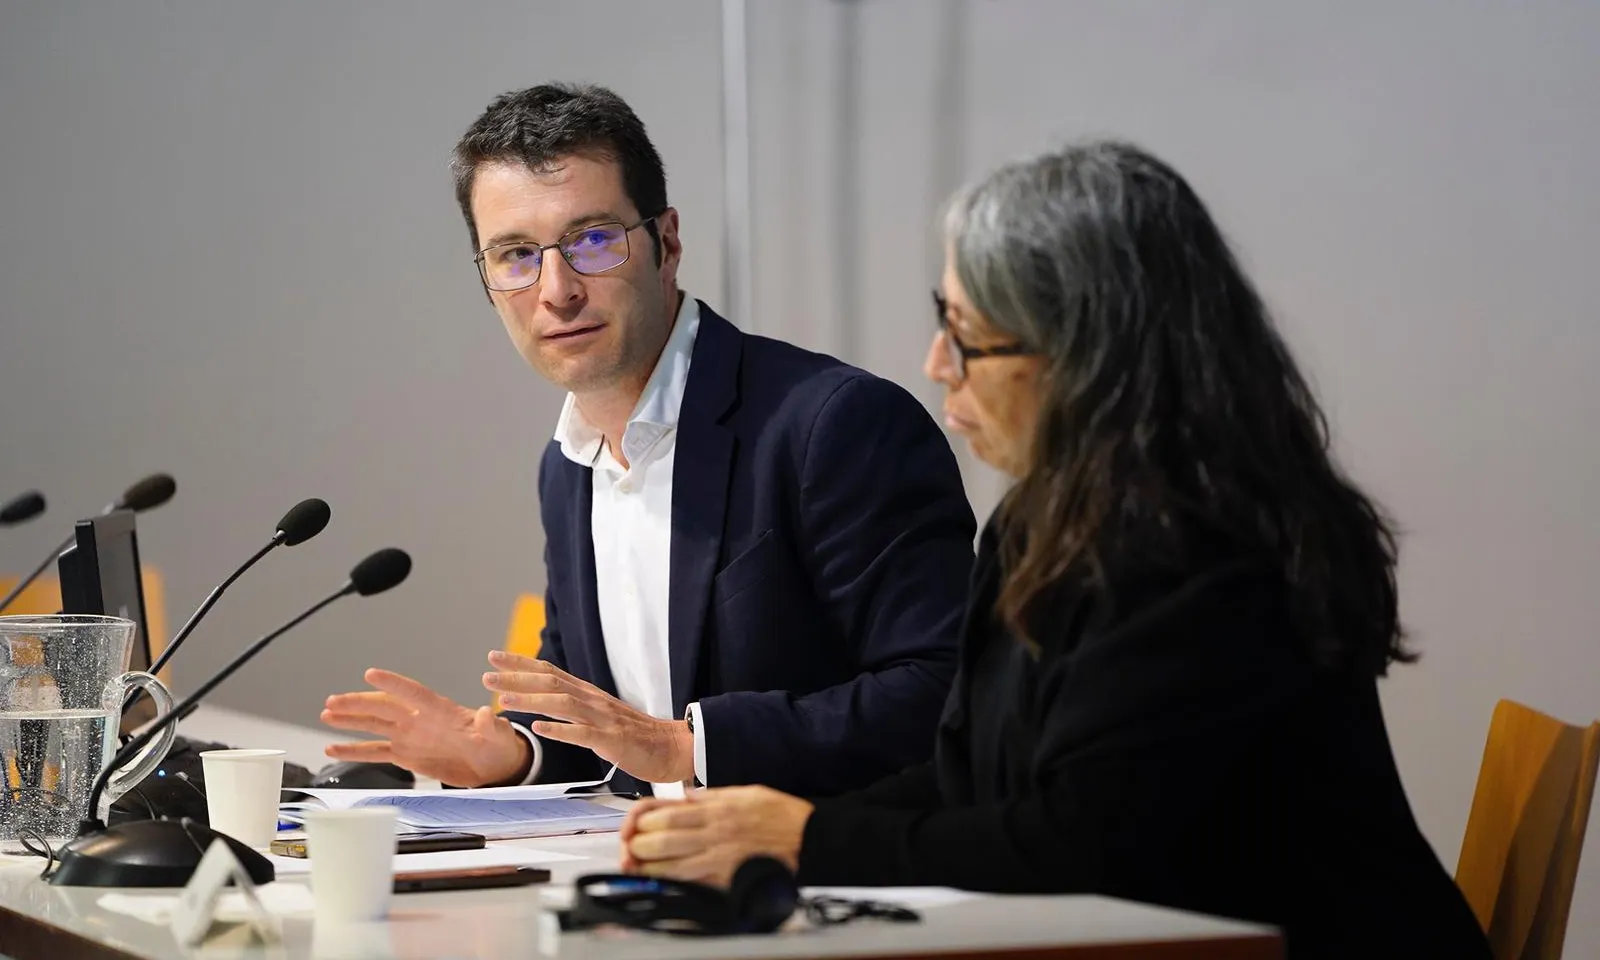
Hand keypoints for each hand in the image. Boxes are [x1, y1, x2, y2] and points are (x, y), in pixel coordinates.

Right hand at [322, 668, 531, 786]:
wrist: (492, 765)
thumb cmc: (498, 744)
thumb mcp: (498, 735)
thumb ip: (490, 726)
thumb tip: (489, 714)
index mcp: (441, 710)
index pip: (413, 692)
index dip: (393, 683)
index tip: (370, 673)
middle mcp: (419, 719)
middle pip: (384, 707)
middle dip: (358, 703)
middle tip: (333, 700)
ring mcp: (410, 736)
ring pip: (374, 725)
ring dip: (350, 720)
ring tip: (326, 713)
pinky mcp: (405, 755)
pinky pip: (375, 751)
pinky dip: (354, 750)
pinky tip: (332, 748)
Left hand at [483, 651, 693, 783]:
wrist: (672, 747)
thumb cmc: (635, 735)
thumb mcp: (602, 714)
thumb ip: (577, 706)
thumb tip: (548, 701)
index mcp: (588, 694)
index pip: (550, 671)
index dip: (521, 663)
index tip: (494, 656)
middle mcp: (593, 700)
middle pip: (551, 683)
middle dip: (517, 678)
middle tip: (486, 674)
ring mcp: (602, 719)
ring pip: (562, 704)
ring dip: (531, 700)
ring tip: (504, 700)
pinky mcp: (612, 740)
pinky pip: (582, 734)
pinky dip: (559, 730)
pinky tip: (538, 729)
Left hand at [620, 786, 814, 887]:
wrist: (811, 841)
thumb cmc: (783, 817)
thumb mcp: (748, 792)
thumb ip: (714, 794)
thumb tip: (686, 796)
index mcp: (718, 808)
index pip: (668, 812)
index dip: (642, 820)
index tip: (634, 824)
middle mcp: (714, 832)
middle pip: (662, 838)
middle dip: (638, 843)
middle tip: (629, 846)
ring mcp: (719, 857)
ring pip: (671, 863)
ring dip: (647, 866)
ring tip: (634, 865)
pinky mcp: (727, 878)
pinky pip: (691, 881)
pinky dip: (670, 882)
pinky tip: (657, 881)